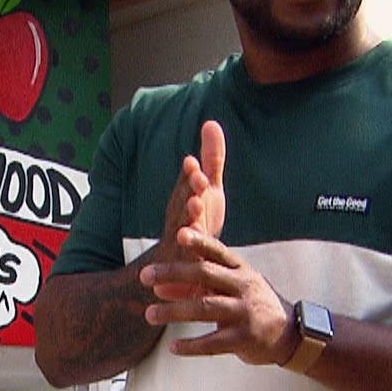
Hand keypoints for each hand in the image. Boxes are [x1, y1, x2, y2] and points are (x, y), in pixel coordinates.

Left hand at [139, 226, 298, 366]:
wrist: (288, 334)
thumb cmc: (252, 305)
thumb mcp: (231, 288)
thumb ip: (197, 286)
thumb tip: (159, 289)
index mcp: (240, 270)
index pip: (217, 251)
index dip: (199, 242)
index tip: (179, 234)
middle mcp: (243, 287)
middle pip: (205, 275)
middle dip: (173, 273)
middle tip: (144, 276)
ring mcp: (244, 313)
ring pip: (204, 308)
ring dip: (174, 311)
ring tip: (150, 314)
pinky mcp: (243, 339)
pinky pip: (212, 343)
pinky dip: (191, 346)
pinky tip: (173, 347)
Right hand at [151, 121, 226, 298]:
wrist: (179, 267)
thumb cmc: (198, 221)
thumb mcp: (208, 190)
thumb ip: (211, 159)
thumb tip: (211, 122)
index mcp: (186, 201)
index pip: (186, 186)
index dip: (188, 175)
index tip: (192, 161)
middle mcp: (180, 220)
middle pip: (182, 206)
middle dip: (189, 193)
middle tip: (198, 181)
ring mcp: (182, 244)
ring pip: (184, 231)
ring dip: (189, 220)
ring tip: (196, 207)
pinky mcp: (187, 268)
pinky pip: (189, 263)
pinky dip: (190, 259)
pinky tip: (196, 253)